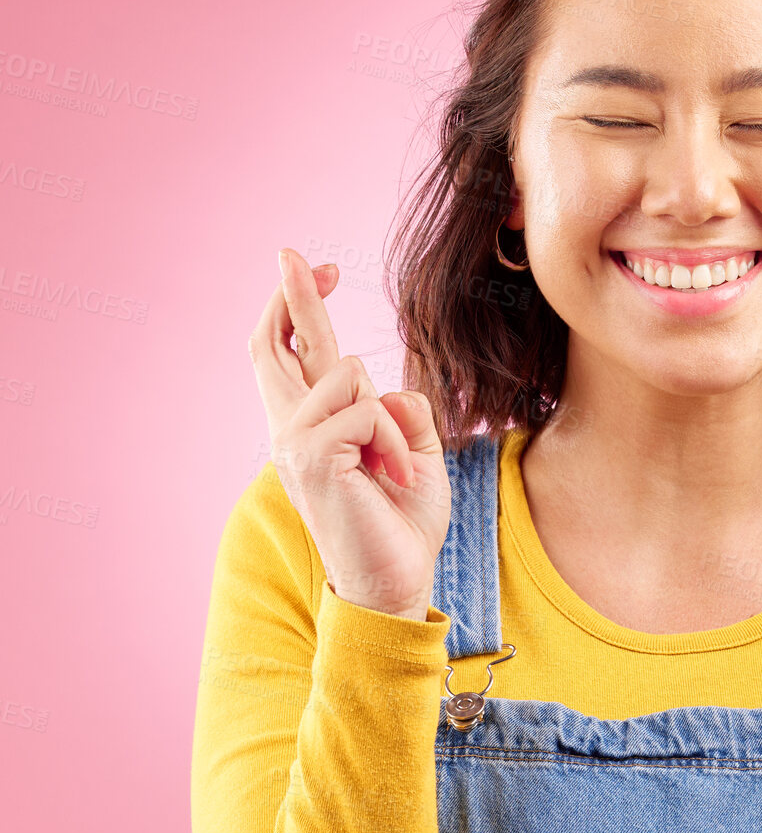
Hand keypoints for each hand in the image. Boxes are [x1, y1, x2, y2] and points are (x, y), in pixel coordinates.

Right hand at [248, 247, 451, 619]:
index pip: (295, 356)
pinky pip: (367, 410)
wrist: (396, 580)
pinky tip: (391, 479)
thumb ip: (400, 411)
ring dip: (390, 421)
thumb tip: (388, 390)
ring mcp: (293, 441)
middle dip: (292, 294)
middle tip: (291, 252)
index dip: (302, 309)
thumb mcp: (414, 453)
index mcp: (315, 427)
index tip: (321, 270)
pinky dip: (393, 442)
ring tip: (393, 471)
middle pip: (276, 345)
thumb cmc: (404, 522)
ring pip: (350, 374)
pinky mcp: (309, 454)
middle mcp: (292, 429)